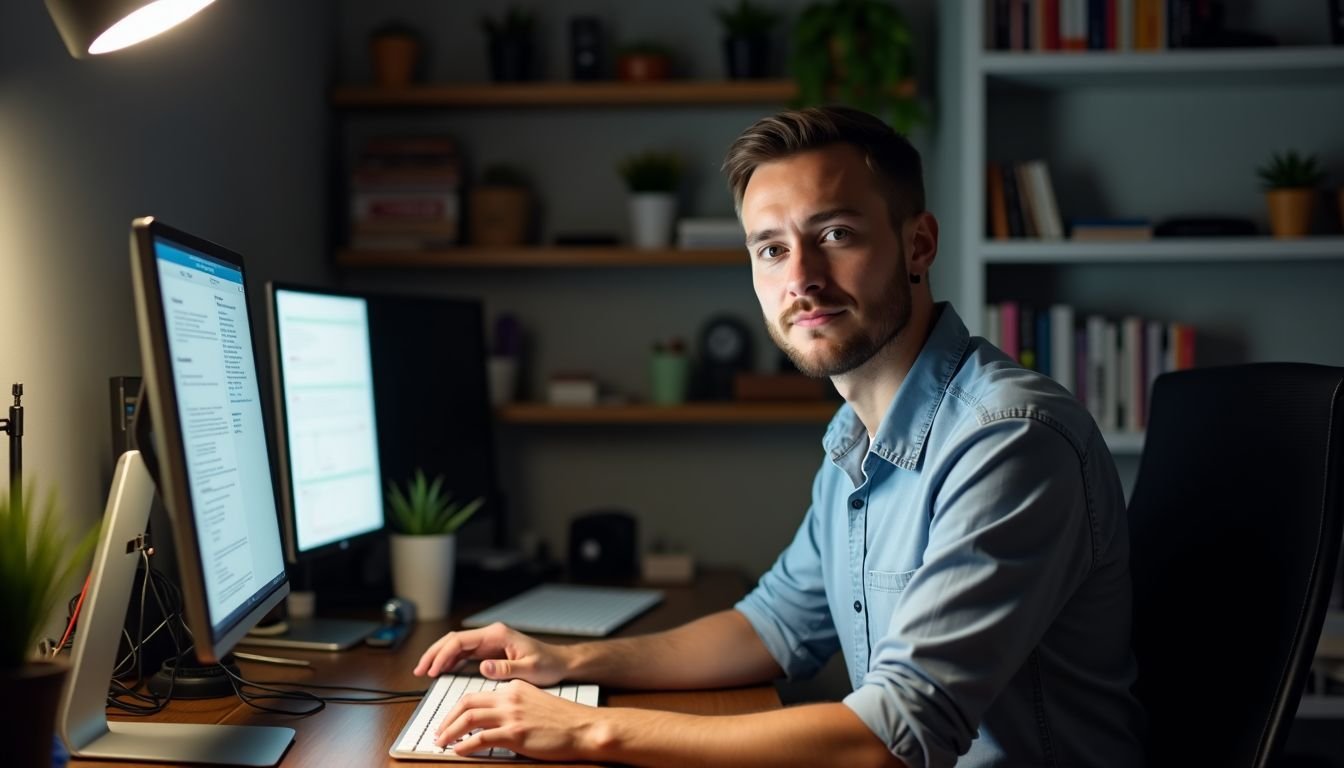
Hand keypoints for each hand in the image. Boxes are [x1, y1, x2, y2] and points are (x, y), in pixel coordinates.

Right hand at [413, 622, 568, 685]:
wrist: (560, 663)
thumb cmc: (548, 665)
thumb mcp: (529, 669)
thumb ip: (505, 669)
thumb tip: (483, 666)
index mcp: (497, 635)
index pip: (461, 640)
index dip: (443, 655)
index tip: (433, 670)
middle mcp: (490, 635)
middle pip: (453, 640)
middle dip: (434, 653)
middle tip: (419, 670)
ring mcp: (489, 642)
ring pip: (456, 645)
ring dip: (439, 656)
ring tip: (424, 671)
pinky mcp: (489, 651)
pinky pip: (464, 654)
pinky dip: (450, 661)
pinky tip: (441, 671)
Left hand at [434, 679, 600, 760]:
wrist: (583, 727)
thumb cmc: (564, 720)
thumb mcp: (535, 703)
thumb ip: (514, 706)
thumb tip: (494, 722)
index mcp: (514, 687)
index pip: (477, 694)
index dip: (458, 708)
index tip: (450, 719)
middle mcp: (510, 697)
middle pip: (466, 702)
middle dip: (447, 718)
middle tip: (439, 732)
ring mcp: (512, 715)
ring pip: (469, 719)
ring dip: (450, 731)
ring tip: (441, 743)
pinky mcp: (515, 734)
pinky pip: (481, 739)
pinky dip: (465, 745)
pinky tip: (458, 751)